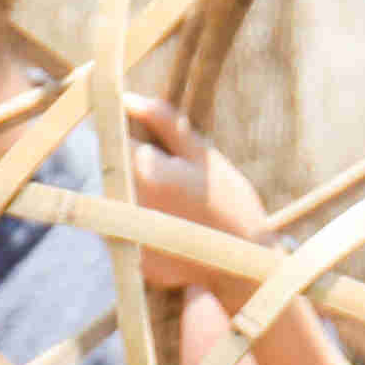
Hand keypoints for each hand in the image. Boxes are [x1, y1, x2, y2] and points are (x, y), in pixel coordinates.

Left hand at [114, 93, 267, 251]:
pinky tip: (179, 235)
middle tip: (177, 186)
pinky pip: (132, 234)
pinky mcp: (134, 261)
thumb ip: (163, 122)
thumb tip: (128, 99)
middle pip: (117, 173)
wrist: (248, 265)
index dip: (134, 138)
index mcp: (144, 171)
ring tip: (180, 212)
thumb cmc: (230, 202)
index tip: (154, 147)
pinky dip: (150, 230)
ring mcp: (129, 236)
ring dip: (142, 200)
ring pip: (122, 202)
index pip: (116, 138)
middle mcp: (128, 205)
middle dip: (139, 171)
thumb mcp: (203, 155)